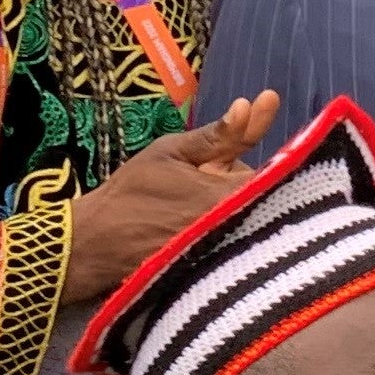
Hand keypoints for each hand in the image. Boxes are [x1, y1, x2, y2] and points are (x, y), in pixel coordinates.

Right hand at [59, 88, 279, 305]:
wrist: (96, 245)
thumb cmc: (132, 192)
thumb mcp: (171, 152)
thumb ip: (219, 134)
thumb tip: (256, 104)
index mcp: (227, 195)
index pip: (277, 174)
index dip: (274, 162)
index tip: (250, 159)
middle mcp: (236, 228)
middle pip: (269, 199)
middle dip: (253, 184)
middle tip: (215, 181)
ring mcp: (229, 252)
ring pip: (256, 219)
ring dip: (244, 206)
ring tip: (202, 203)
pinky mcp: (220, 270)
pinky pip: (241, 241)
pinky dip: (233, 228)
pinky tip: (204, 224)